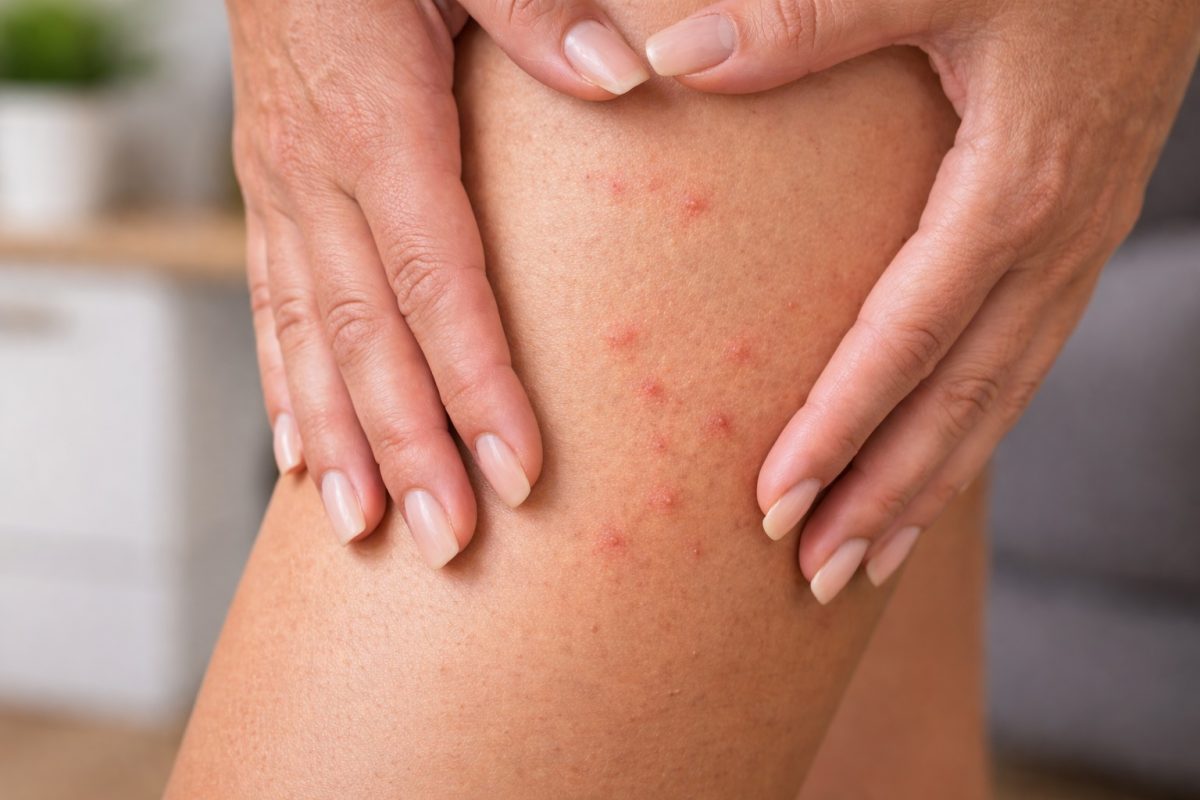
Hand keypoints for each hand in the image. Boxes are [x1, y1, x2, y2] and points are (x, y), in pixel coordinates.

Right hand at [230, 0, 648, 564]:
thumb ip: (536, 12)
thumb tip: (622, 78)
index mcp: (378, 122)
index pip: (437, 281)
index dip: (475, 383)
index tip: (517, 470)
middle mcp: (316, 173)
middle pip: (369, 336)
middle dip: (409, 446)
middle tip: (447, 540)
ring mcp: (281, 189)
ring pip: (308, 338)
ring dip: (341, 441)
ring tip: (366, 528)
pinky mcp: (270, 192)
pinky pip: (271, 306)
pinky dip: (286, 388)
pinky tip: (303, 452)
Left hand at [644, 0, 1199, 599]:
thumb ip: (810, 20)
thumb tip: (674, 56)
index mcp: (1013, 190)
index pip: (907, 343)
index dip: (838, 429)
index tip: (771, 504)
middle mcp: (1057, 236)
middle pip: (963, 400)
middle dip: (886, 494)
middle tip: (814, 576)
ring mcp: (1081, 236)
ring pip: (1005, 392)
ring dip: (936, 481)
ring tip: (872, 558)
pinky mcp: (1081, 220)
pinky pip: (1027, 350)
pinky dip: (978, 420)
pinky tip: (939, 451)